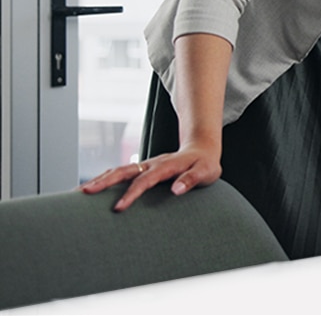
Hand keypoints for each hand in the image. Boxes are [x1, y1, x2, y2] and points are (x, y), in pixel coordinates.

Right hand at [79, 140, 221, 211]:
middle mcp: (152, 163)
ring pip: (118, 170)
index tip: (118, 208)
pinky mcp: (142, 168)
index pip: (146, 180)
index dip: (132, 193)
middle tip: (83, 193)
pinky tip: (92, 188)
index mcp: (167, 165)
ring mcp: (145, 165)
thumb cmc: (205, 164)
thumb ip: (192, 179)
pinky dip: (105, 178)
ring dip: (99, 179)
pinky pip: (121, 173)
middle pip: (124, 170)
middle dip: (103, 182)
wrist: (202, 148)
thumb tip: (176, 190)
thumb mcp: (206, 172)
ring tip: (79, 192)